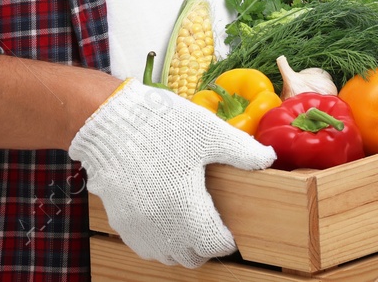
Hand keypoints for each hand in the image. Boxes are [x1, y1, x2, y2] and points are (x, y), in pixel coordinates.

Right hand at [68, 79, 275, 266]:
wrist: (109, 121)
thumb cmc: (161, 125)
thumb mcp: (208, 131)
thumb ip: (242, 150)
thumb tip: (268, 158)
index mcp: (186, 207)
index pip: (214, 245)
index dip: (228, 240)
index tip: (231, 230)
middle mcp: (160, 225)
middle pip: (191, 257)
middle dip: (206, 246)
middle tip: (214, 226)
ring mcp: (137, 226)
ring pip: (166, 256)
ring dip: (182, 247)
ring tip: (192, 224)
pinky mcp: (120, 220)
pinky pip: (144, 246)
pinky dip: (159, 241)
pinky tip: (165, 219)